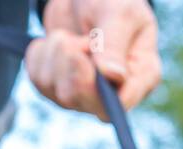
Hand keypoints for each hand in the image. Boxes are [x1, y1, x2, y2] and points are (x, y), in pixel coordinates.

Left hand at [26, 0, 160, 119]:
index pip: (122, 102)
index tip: (82, 53)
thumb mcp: (118, 12)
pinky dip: (41, 56)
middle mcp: (117, 91)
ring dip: (57, 56)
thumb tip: (114, 77)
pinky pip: (40, 82)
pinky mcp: (61, 88)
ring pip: (60, 93)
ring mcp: (88, 94)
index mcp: (142, 74)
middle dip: (73, 64)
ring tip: (70, 37)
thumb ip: (114, 43)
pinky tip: (55, 42)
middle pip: (87, 102)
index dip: (97, 86)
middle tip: (78, 39)